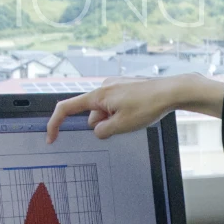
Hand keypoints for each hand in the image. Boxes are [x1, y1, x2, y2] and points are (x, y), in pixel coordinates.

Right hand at [45, 73, 223, 142]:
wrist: (172, 91)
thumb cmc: (149, 105)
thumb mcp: (121, 126)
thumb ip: (102, 131)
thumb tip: (97, 130)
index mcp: (98, 96)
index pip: (67, 109)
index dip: (55, 124)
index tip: (51, 138)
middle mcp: (103, 87)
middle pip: (91, 115)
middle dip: (101, 125)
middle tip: (121, 126)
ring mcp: (114, 86)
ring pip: (104, 112)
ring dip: (113, 120)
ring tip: (134, 117)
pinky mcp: (124, 87)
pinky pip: (114, 106)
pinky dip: (120, 113)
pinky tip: (137, 112)